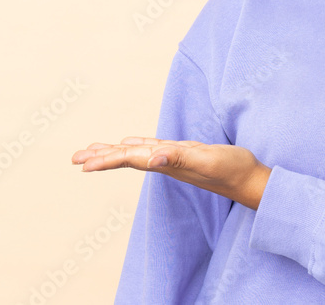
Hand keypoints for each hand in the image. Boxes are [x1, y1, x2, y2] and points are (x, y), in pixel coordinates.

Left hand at [71, 136, 271, 210]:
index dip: (106, 160)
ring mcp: (174, 159)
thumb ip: (180, 158)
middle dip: (101, 157)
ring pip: (137, 153)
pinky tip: (131, 145)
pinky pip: (153, 149)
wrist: (250, 180)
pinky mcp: (183, 154)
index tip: (82, 165)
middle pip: (126, 158)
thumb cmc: (231, 170)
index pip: (130, 159)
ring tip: (94, 151)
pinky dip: (137, 146)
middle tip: (74, 158)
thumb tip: (153, 159)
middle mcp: (166, 162)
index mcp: (167, 162)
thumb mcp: (206, 160)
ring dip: (114, 152)